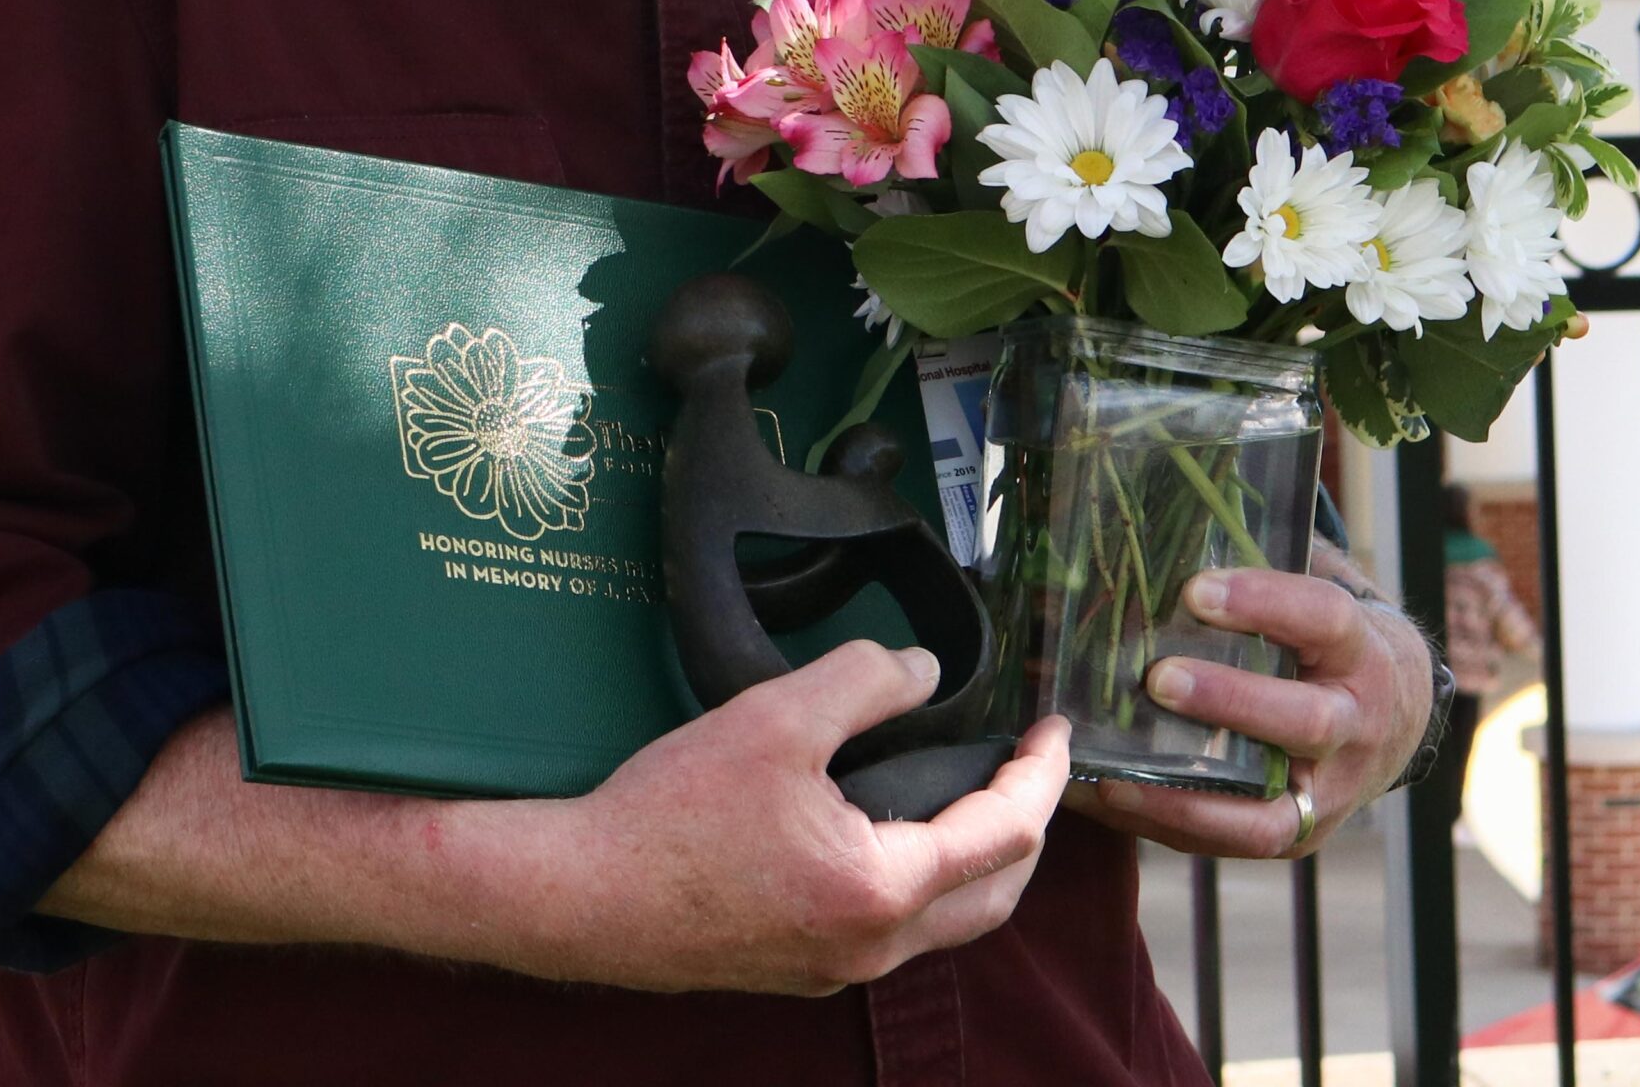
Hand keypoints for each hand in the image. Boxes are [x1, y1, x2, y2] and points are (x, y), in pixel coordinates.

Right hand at [540, 641, 1071, 994]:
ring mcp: (836, 968)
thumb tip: (925, 671)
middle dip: (1027, 827)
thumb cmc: (673, 812)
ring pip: (948, 921)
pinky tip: (895, 831)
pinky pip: (896, 930)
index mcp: (881, 889)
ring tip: (975, 789)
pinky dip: (926, 880)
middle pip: (995, 896)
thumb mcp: (775, 717)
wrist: (585, 895)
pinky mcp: (801, 968)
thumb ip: (863, 680)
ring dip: (978, 860)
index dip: (1041, 774)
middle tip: (1028, 763)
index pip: (1005, 835)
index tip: (1054, 728)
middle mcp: (873, 948)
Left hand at [1066, 554, 1432, 860]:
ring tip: (1117, 770)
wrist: (1394, 714)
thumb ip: (1262, 560)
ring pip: (1272, 808)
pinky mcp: (1301, 834)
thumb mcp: (1315, 593)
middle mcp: (1358, 727)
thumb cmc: (1327, 638)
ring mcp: (1333, 792)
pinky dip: (1172, 823)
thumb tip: (1165, 511)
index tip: (1196, 589)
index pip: (1325, 618)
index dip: (1265, 602)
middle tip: (1158, 676)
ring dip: (1190, 791)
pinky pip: (1238, 842)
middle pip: (1306, 720)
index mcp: (1362, 650)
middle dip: (1230, 701)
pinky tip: (1110, 797)